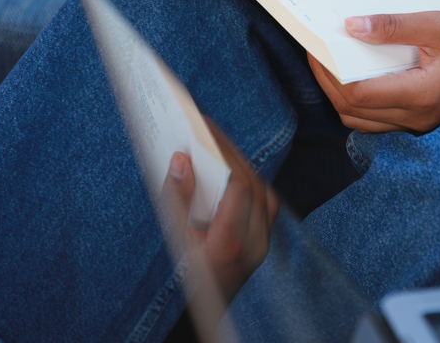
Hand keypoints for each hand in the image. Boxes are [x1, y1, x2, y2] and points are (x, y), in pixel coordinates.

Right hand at [159, 117, 278, 302]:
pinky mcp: (264, 242)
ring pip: (264, 191)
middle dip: (230, 152)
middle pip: (252, 183)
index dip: (222, 154)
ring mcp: (263, 244)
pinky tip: (231, 170)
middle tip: (208, 129)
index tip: (203, 130)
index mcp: (230, 244)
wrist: (203, 310)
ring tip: (218, 145)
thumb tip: (181, 160)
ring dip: (242, 165)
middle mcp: (255, 244)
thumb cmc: (183, 279)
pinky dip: (249, 181)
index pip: (237, 186)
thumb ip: (178, 199)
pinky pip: (265, 202)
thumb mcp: (173, 241)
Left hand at [308, 12, 439, 133]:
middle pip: (353, 112)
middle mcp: (418, 119)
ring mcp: (421, 124)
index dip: (328, 72)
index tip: (315, 46)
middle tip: (316, 51)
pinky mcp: (423, 120)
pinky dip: (361, 101)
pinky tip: (359, 73)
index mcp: (422, 96)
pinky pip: (379, 119)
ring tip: (332, 61)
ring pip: (363, 121)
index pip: (356, 95)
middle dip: (327, 83)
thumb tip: (352, 26)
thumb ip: (395, 26)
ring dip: (341, 95)